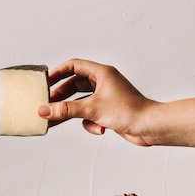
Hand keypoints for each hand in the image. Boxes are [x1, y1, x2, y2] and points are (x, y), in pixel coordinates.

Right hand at [37, 58, 155, 145]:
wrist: (151, 127)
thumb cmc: (129, 111)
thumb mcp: (91, 109)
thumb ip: (65, 110)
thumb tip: (44, 110)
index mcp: (101, 73)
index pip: (73, 66)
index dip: (58, 72)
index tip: (45, 82)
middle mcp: (103, 83)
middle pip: (74, 85)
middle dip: (61, 97)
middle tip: (47, 104)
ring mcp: (105, 97)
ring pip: (80, 102)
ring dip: (71, 112)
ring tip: (55, 120)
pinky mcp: (107, 111)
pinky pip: (89, 114)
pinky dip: (90, 122)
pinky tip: (98, 129)